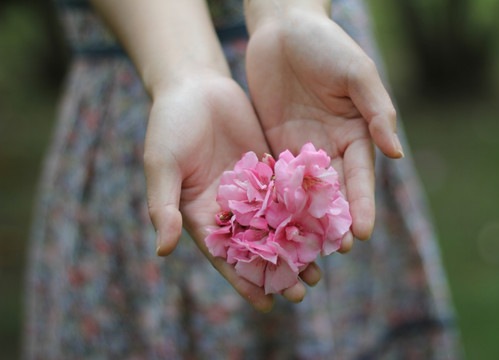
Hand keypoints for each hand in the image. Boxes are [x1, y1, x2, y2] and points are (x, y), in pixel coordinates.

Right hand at [144, 74, 319, 310]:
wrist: (194, 86)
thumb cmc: (169, 125)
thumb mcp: (162, 166)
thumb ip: (165, 206)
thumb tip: (163, 251)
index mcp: (201, 214)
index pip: (225, 255)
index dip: (243, 280)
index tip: (266, 305)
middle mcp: (230, 207)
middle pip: (257, 245)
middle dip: (279, 269)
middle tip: (304, 292)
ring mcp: (253, 188)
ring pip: (278, 223)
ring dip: (297, 245)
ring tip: (321, 268)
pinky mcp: (270, 167)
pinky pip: (290, 191)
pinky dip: (306, 209)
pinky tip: (326, 223)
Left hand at [246, 10, 403, 248]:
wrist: (282, 28)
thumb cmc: (326, 44)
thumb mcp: (357, 73)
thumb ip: (377, 111)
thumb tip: (397, 153)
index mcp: (356, 134)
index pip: (360, 177)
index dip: (362, 204)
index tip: (362, 233)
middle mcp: (329, 147)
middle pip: (333, 192)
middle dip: (334, 222)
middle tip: (333, 253)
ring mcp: (300, 149)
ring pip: (303, 192)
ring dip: (304, 219)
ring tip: (302, 248)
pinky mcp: (273, 145)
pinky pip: (274, 177)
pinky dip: (275, 200)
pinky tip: (270, 222)